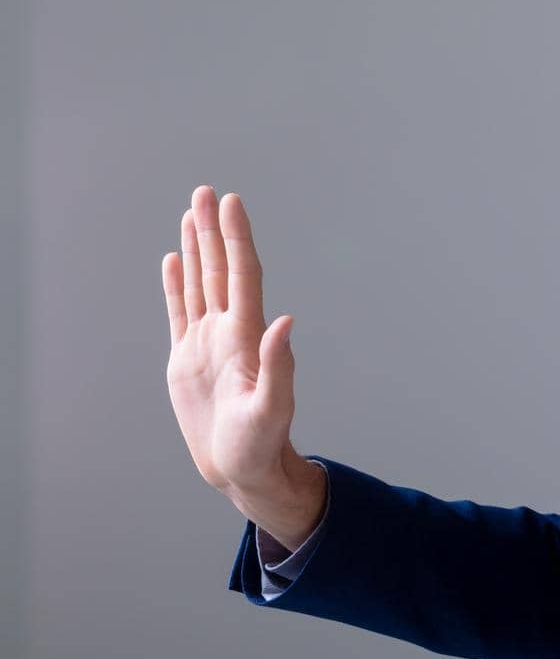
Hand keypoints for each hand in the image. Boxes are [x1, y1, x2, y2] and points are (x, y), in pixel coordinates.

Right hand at [162, 186, 321, 543]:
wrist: (242, 467)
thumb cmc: (260, 443)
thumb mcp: (271, 408)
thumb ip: (278, 366)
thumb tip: (286, 321)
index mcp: (246, 336)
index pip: (242, 275)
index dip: (237, 238)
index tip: (231, 202)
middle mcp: (228, 331)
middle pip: (220, 269)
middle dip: (213, 230)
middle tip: (205, 192)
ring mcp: (206, 342)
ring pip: (200, 283)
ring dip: (196, 248)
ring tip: (191, 213)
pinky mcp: (186, 358)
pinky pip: (180, 311)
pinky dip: (176, 284)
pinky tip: (173, 259)